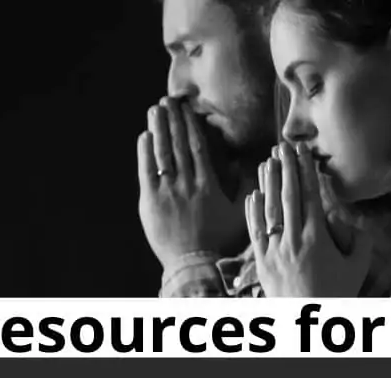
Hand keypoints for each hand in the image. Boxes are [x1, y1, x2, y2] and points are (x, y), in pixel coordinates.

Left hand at [137, 97, 243, 267]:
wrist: (195, 264)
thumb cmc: (220, 242)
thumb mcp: (240, 215)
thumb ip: (243, 189)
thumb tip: (245, 166)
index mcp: (207, 185)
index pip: (197, 148)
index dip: (191, 126)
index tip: (187, 109)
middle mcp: (187, 184)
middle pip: (178, 145)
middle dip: (172, 120)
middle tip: (167, 100)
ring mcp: (167, 192)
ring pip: (162, 154)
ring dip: (158, 130)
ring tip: (154, 110)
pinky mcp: (151, 202)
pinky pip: (146, 172)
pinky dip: (145, 153)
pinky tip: (144, 137)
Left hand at [245, 142, 372, 296]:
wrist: (309, 323)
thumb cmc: (336, 295)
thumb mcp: (357, 268)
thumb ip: (358, 240)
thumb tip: (348, 219)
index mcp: (317, 239)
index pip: (311, 196)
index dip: (306, 170)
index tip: (304, 151)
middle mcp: (293, 241)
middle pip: (288, 196)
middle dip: (285, 168)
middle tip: (282, 145)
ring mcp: (274, 251)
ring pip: (269, 210)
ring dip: (268, 183)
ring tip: (267, 161)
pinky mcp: (262, 263)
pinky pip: (255, 231)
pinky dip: (253, 211)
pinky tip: (253, 194)